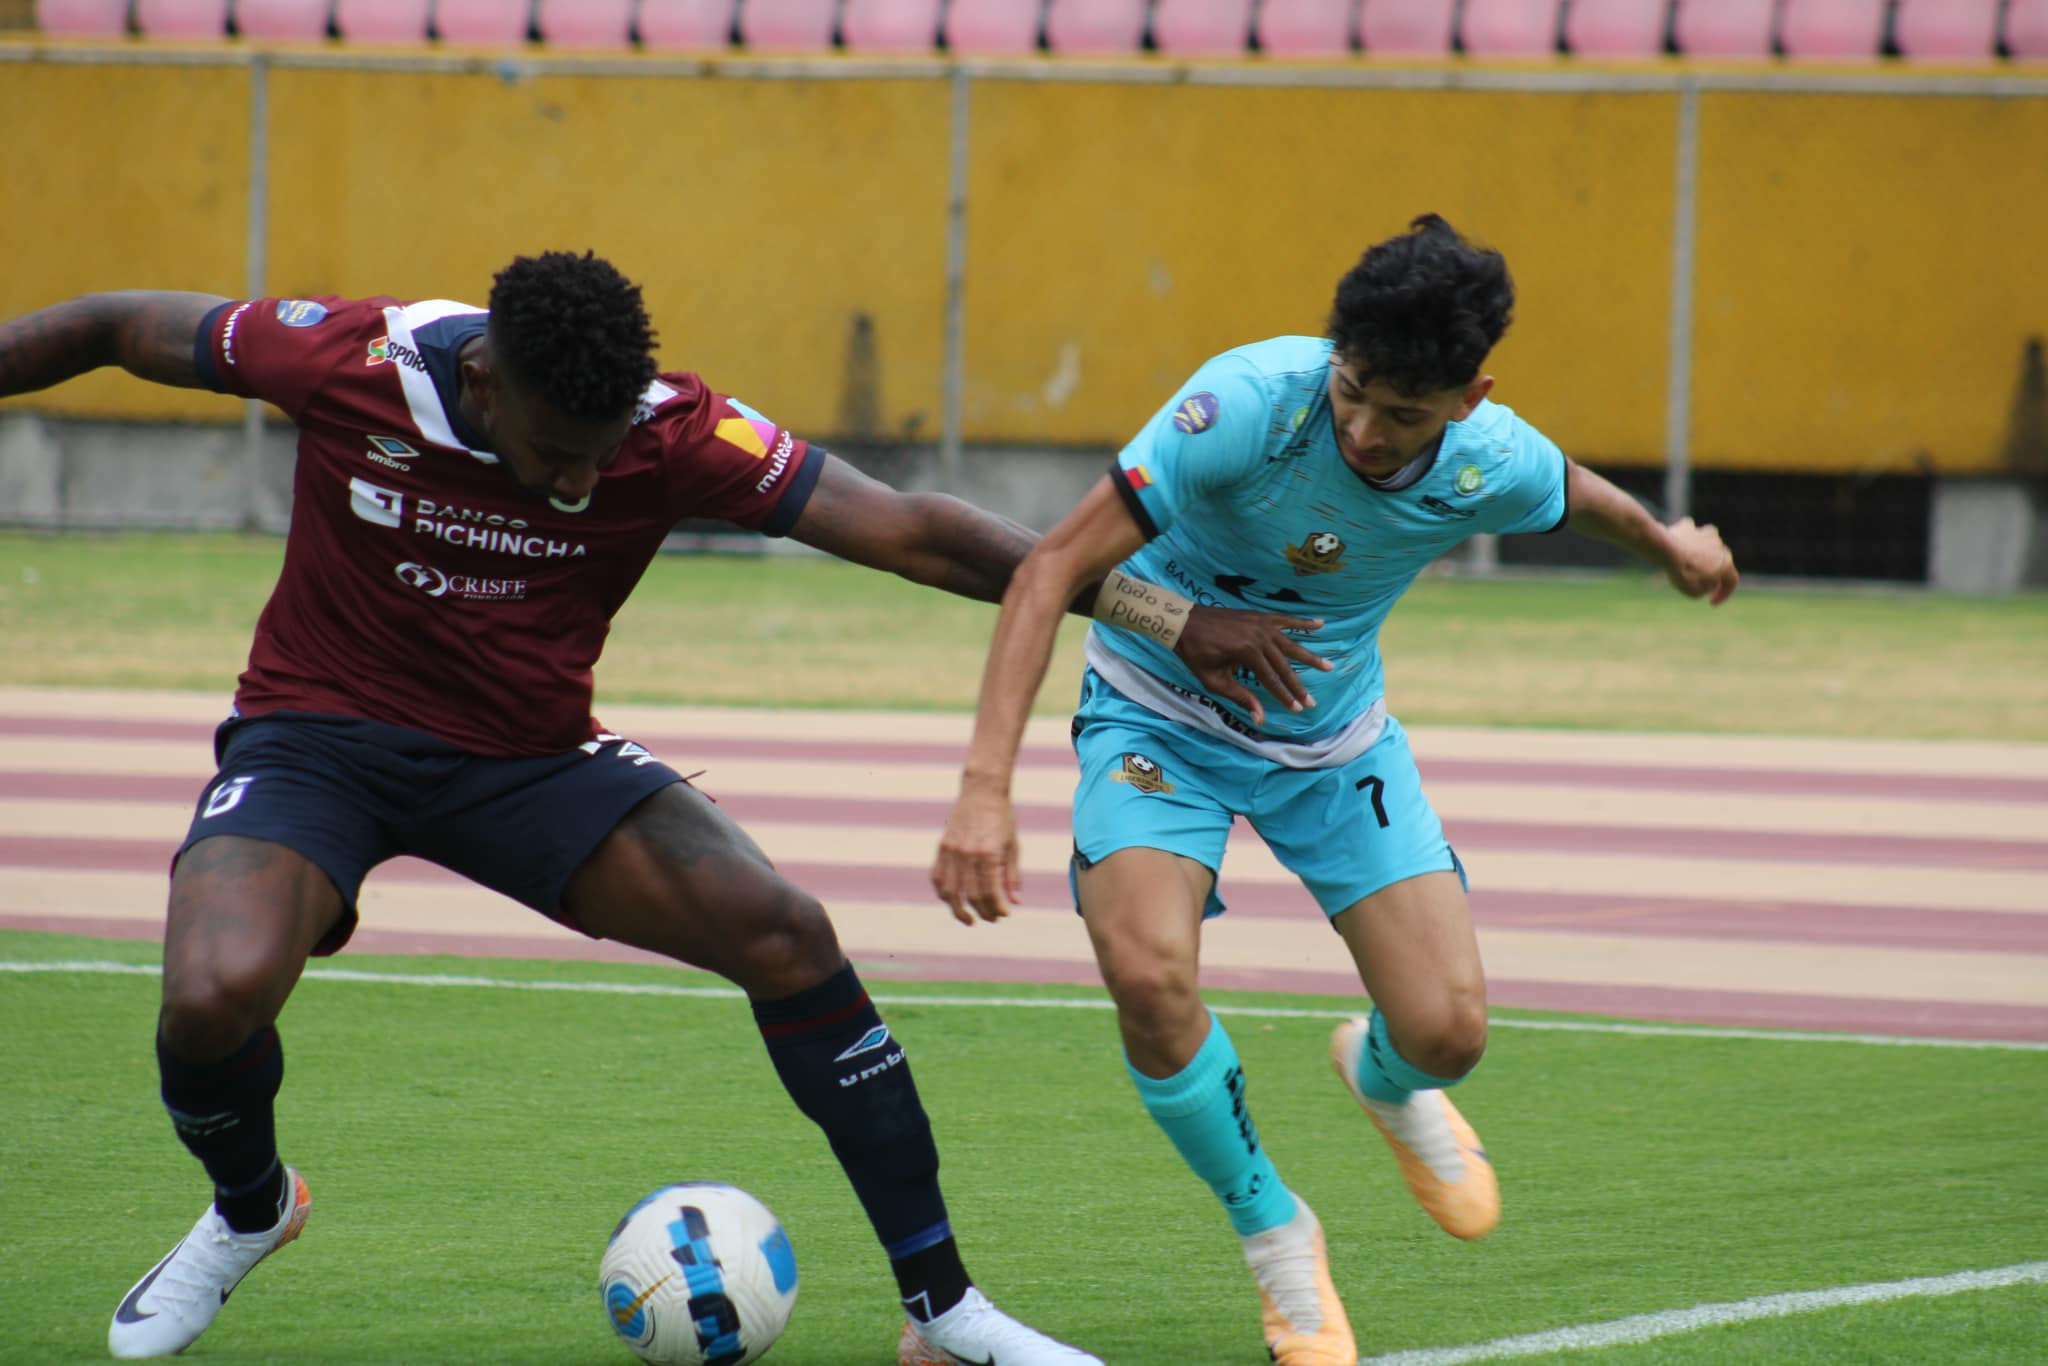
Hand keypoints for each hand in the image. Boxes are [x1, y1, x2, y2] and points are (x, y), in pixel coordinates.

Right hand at [930, 778, 1020, 925]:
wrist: (982, 792)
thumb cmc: (1002, 819)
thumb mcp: (1013, 847)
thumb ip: (1012, 876)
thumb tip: (1015, 902)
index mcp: (989, 854)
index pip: (990, 892)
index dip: (997, 908)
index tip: (1005, 914)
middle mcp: (968, 854)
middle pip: (971, 895)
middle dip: (982, 912)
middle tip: (992, 918)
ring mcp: (952, 851)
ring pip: (950, 891)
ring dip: (958, 910)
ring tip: (969, 919)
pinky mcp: (942, 848)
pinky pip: (938, 878)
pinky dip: (943, 893)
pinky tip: (953, 900)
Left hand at [1175, 606, 1331, 724]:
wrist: (1185, 622)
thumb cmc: (1196, 653)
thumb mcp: (1214, 680)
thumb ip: (1240, 696)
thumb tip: (1260, 718)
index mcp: (1247, 652)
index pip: (1271, 679)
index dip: (1284, 696)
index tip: (1297, 710)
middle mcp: (1259, 636)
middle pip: (1284, 665)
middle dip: (1298, 686)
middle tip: (1312, 701)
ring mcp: (1261, 624)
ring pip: (1291, 644)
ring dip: (1310, 656)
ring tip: (1329, 666)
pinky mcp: (1260, 616)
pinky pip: (1286, 620)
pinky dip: (1303, 622)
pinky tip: (1321, 624)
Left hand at [1664, 517, 1739, 604]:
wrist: (1666, 551)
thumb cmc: (1682, 573)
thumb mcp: (1695, 592)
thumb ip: (1705, 588)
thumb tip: (1706, 582)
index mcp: (1726, 563)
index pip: (1732, 581)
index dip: (1723, 594)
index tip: (1711, 603)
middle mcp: (1720, 546)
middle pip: (1720, 561)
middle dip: (1712, 573)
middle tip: (1699, 583)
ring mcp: (1704, 534)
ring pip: (1707, 543)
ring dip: (1701, 552)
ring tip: (1688, 562)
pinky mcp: (1687, 527)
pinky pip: (1689, 532)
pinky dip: (1685, 538)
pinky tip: (1677, 544)